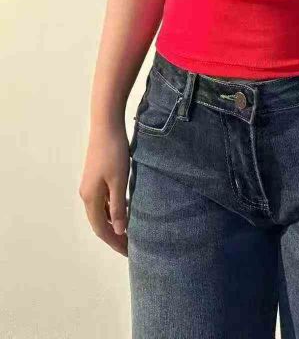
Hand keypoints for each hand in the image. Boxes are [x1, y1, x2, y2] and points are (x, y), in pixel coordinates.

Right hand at [79, 123, 130, 256]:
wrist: (106, 125)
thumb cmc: (114, 152)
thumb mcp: (118, 181)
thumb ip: (117, 207)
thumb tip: (117, 231)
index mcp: (90, 198)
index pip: (101, 229)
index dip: (114, 242)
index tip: (129, 252)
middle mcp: (87, 194)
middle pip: (99, 222)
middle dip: (113, 236)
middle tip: (131, 246)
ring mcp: (90, 185)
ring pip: (101, 211)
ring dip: (113, 223)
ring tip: (130, 232)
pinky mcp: (96, 176)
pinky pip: (103, 200)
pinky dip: (113, 210)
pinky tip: (125, 210)